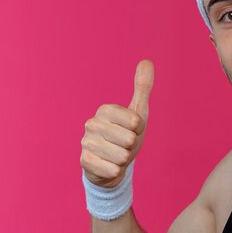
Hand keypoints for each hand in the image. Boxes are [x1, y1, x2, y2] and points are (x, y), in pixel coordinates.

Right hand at [80, 60, 153, 187]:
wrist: (112, 163)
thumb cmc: (127, 135)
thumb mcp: (138, 113)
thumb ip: (143, 87)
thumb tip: (147, 61)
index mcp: (105, 110)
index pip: (136, 122)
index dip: (139, 130)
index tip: (132, 130)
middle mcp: (91, 124)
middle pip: (129, 139)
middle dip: (132, 146)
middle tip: (124, 145)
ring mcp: (85, 143)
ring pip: (121, 156)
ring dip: (124, 160)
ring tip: (117, 155)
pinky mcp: (84, 162)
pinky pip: (112, 170)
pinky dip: (116, 171)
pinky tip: (109, 166)